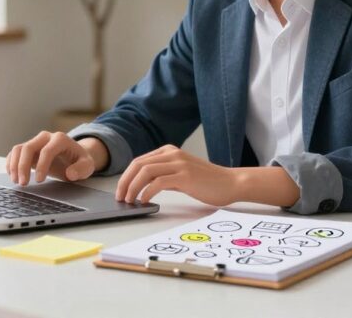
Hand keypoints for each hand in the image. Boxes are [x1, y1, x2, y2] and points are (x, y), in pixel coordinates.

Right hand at [5, 131, 102, 185]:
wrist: (74, 156)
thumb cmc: (80, 161)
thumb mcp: (87, 166)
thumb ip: (81, 169)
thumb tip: (70, 173)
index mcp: (60, 139)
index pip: (47, 150)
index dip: (41, 166)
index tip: (39, 181)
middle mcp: (45, 137)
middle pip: (28, 147)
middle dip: (23, 166)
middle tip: (23, 184)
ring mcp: (35, 141)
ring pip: (19, 149)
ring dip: (14, 165)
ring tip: (16, 181)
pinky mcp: (28, 149)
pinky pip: (15, 153)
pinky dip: (11, 163)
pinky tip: (12, 176)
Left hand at [115, 145, 239, 205]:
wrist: (231, 183)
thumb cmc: (208, 182)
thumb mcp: (181, 175)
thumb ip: (164, 176)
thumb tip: (143, 187)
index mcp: (170, 151)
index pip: (139, 161)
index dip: (126, 176)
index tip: (120, 190)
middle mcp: (173, 154)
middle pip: (138, 164)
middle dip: (125, 181)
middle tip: (120, 197)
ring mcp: (179, 163)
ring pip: (145, 171)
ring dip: (133, 187)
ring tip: (129, 200)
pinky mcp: (185, 176)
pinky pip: (158, 182)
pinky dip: (147, 192)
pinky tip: (145, 201)